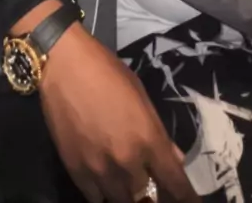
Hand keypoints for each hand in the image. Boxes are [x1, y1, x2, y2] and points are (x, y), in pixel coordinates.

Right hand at [40, 26, 197, 202]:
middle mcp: (127, 160)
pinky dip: (102, 194)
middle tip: (150, 183)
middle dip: (153, 192)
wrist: (63, 64)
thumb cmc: (106, 71)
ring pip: (121, 201)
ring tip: (127, 185)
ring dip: (127, 194)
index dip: (185, 198)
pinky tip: (105, 185)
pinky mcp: (75, 169)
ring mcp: (99, 168)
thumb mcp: (140, 95)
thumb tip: (173, 158)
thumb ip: (157, 131)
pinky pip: (94, 198)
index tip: (188, 202)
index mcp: (148, 138)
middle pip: (147, 196)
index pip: (175, 183)